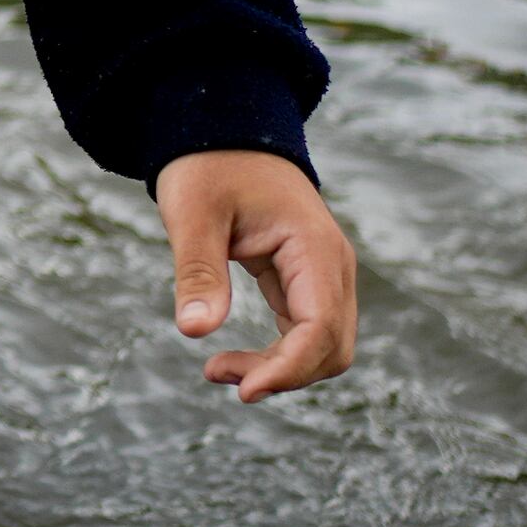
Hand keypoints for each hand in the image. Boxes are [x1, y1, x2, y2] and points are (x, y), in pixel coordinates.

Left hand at [153, 149, 358, 403]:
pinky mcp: (307, 284)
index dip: (288, 369)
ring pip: (323, 348)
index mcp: (316, 248)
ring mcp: (325, 277)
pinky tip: (237, 360)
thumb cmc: (209, 167)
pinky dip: (279, 356)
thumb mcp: (193, 214)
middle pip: (332, 348)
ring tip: (218, 369)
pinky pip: (307, 334)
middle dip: (283, 374)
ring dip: (280, 370)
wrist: (227, 136)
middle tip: (216, 373)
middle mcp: (333, 267)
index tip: (242, 390)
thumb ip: (198, 271)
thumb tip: (194, 331)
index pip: (320, 328)